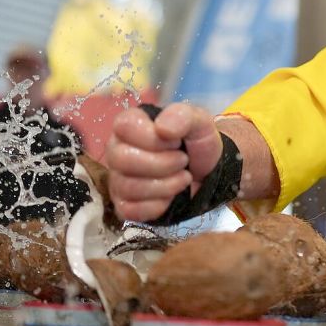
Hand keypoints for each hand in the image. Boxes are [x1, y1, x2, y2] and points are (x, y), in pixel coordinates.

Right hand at [105, 102, 222, 221]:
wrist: (208, 173)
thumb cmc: (197, 143)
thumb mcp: (199, 121)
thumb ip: (183, 115)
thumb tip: (162, 128)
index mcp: (130, 125)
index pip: (124, 126)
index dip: (153, 138)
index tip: (175, 142)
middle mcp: (117, 150)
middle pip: (122, 159)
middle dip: (162, 164)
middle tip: (183, 161)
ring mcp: (118, 179)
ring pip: (127, 187)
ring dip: (165, 185)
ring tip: (184, 177)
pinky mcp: (123, 205)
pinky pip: (130, 210)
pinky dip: (158, 206)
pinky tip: (172, 197)